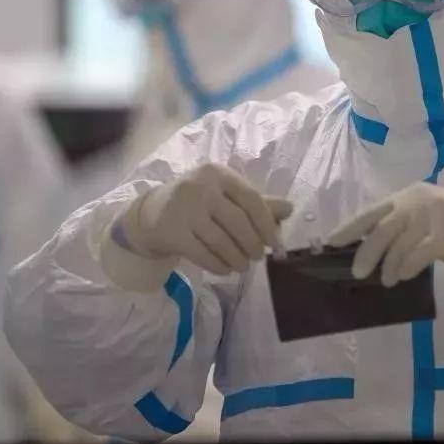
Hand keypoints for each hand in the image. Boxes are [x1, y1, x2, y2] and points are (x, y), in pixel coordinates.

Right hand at [118, 163, 291, 274]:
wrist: (152, 213)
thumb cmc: (199, 202)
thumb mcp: (226, 195)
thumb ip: (257, 202)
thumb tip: (290, 209)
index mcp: (219, 173)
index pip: (252, 199)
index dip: (267, 224)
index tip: (275, 243)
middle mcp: (201, 187)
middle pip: (238, 222)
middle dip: (252, 244)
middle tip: (258, 257)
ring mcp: (184, 209)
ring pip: (221, 241)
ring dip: (237, 258)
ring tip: (243, 266)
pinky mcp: (171, 231)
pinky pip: (202, 254)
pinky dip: (218, 265)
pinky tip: (226, 269)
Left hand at [328, 182, 443, 286]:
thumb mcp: (422, 219)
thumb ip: (398, 227)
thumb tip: (365, 249)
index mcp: (407, 195)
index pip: (372, 211)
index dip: (350, 227)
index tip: (331, 243)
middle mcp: (417, 200)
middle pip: (383, 227)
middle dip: (367, 251)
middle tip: (358, 272)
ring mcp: (433, 215)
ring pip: (399, 242)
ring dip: (389, 265)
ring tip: (386, 281)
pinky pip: (419, 253)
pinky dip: (407, 266)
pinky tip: (403, 276)